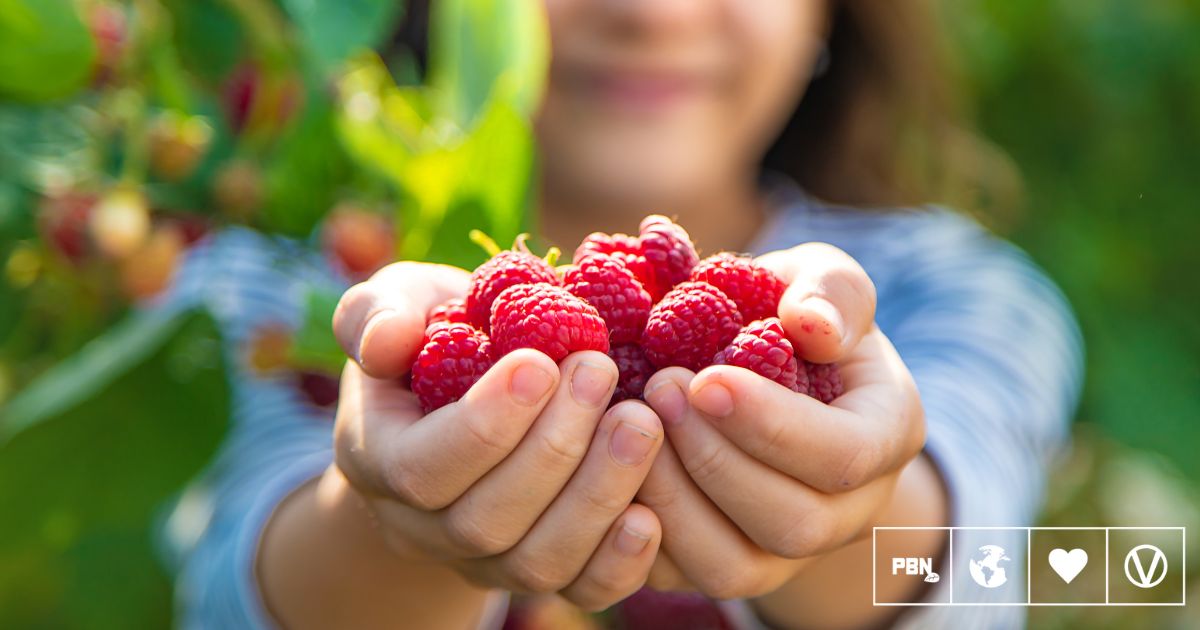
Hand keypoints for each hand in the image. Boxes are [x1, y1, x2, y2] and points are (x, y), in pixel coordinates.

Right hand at [330, 262, 666, 610]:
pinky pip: (581, 589)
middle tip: (600, 371)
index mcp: (379, 459)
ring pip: (536, 562)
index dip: (485, 425)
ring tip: (642, 423)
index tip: (541, 361)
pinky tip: (652, 511)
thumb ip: (378, 314)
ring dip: (596, 495)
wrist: (467, 391)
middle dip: (553, 449)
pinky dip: (620, 562)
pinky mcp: (545, 571)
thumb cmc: (436, 332)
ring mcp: (485, 560)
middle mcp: (425, 527)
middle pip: (485, 521)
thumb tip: (386, 341)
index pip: (424, 468)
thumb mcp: (400, 303)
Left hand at [635, 243, 925, 597]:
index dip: (772, 426)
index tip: (706, 379)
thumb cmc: (790, 317)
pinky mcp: (720, 566)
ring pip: (732, 568)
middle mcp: (845, 511)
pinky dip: (635, 529)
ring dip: (672, 499)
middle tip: (657, 388)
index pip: (844, 457)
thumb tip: (812, 325)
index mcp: (884, 436)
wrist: (758, 371)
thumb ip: (830, 290)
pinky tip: (608, 464)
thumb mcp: (821, 281)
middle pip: (792, 523)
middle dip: (714, 460)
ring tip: (629, 425)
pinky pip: (679, 577)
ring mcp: (783, 553)